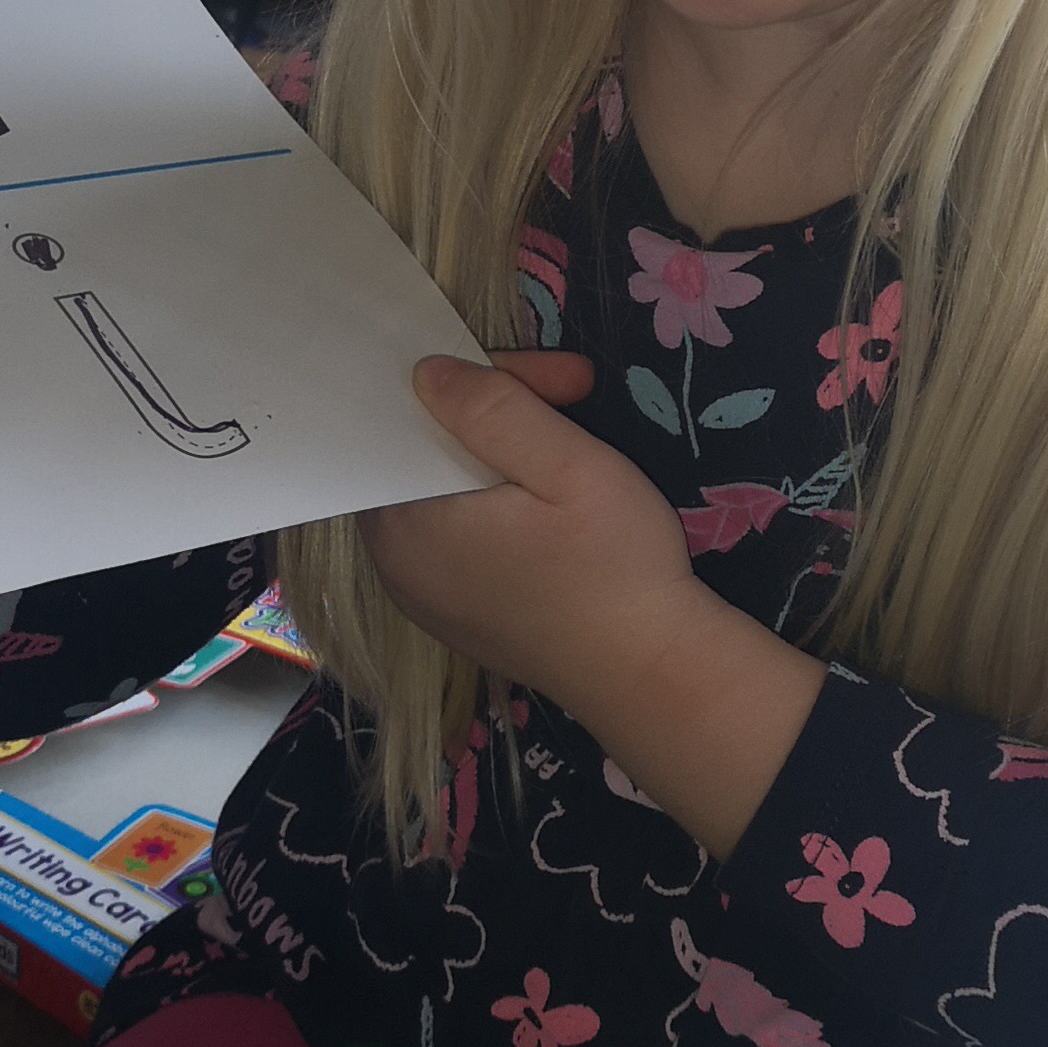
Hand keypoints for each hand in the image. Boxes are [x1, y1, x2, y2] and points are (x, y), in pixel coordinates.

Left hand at [369, 355, 825, 859]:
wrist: (653, 675)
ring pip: (445, 487)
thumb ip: (492, 409)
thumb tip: (425, 372)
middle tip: (575, 388)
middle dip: (494, 409)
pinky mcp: (456, 613)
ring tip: (574, 432)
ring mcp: (422, 593)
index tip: (548, 376)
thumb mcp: (567, 466)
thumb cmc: (613, 567)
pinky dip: (496, 501)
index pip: (416, 419)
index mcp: (406, 522)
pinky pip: (457, 533)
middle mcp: (394, 560)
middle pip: (427, 450)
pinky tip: (550, 495)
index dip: (476, 379)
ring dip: (500, 451)